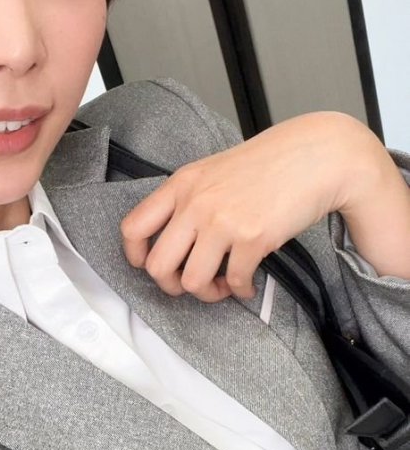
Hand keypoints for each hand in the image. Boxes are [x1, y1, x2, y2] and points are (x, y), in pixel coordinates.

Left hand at [119, 111, 380, 301]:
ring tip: (224, 285)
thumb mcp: (214, 171)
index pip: (133, 229)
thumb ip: (190, 200)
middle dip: (173, 286)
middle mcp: (195, 203)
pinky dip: (241, 290)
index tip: (154, 265)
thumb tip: (175, 241)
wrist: (316, 155)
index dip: (138, 257)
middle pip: (158, 267)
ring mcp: (222, 221)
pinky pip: (234, 282)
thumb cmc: (270, 163)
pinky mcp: (252, 238)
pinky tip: (249, 283)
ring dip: (209, 293)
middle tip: (193, 283)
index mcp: (181, 185)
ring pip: (192, 282)